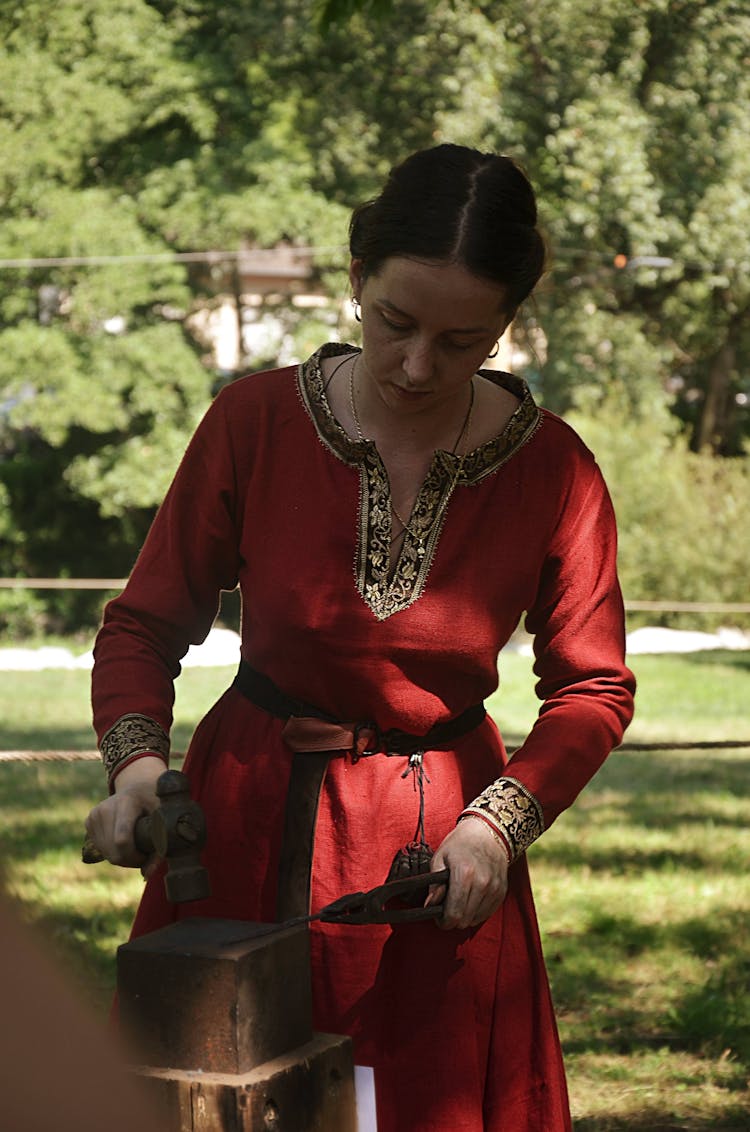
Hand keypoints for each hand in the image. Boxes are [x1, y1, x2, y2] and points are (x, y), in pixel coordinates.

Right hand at [84, 756, 164, 873]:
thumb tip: (146, 875)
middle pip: (114, 852)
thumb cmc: (156, 803)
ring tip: (136, 843)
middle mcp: (106, 807)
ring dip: (122, 856)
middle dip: (130, 860)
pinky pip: (100, 849)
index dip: (134, 856)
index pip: (122, 840)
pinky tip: (124, 839)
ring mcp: (95, 814)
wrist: (138, 786)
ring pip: (106, 854)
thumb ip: (160, 846)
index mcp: (127, 803)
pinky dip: (113, 851)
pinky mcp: (89, 820)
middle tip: (144, 852)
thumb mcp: (164, 818)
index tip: (146, 854)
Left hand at [426, 816, 509, 929]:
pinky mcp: (502, 891)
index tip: (438, 917)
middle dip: (452, 920)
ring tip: (458, 902)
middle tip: (446, 909)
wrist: (487, 833)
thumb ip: (434, 884)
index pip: (454, 914)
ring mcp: (494, 888)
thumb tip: (429, 905)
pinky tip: (469, 900)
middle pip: (464, 920)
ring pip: (475, 920)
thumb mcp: (440, 858)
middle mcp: (482, 884)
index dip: (443, 921)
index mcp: (464, 874)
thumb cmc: (460, 844)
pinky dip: (476, 912)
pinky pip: (486, 914)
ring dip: (464, 916)